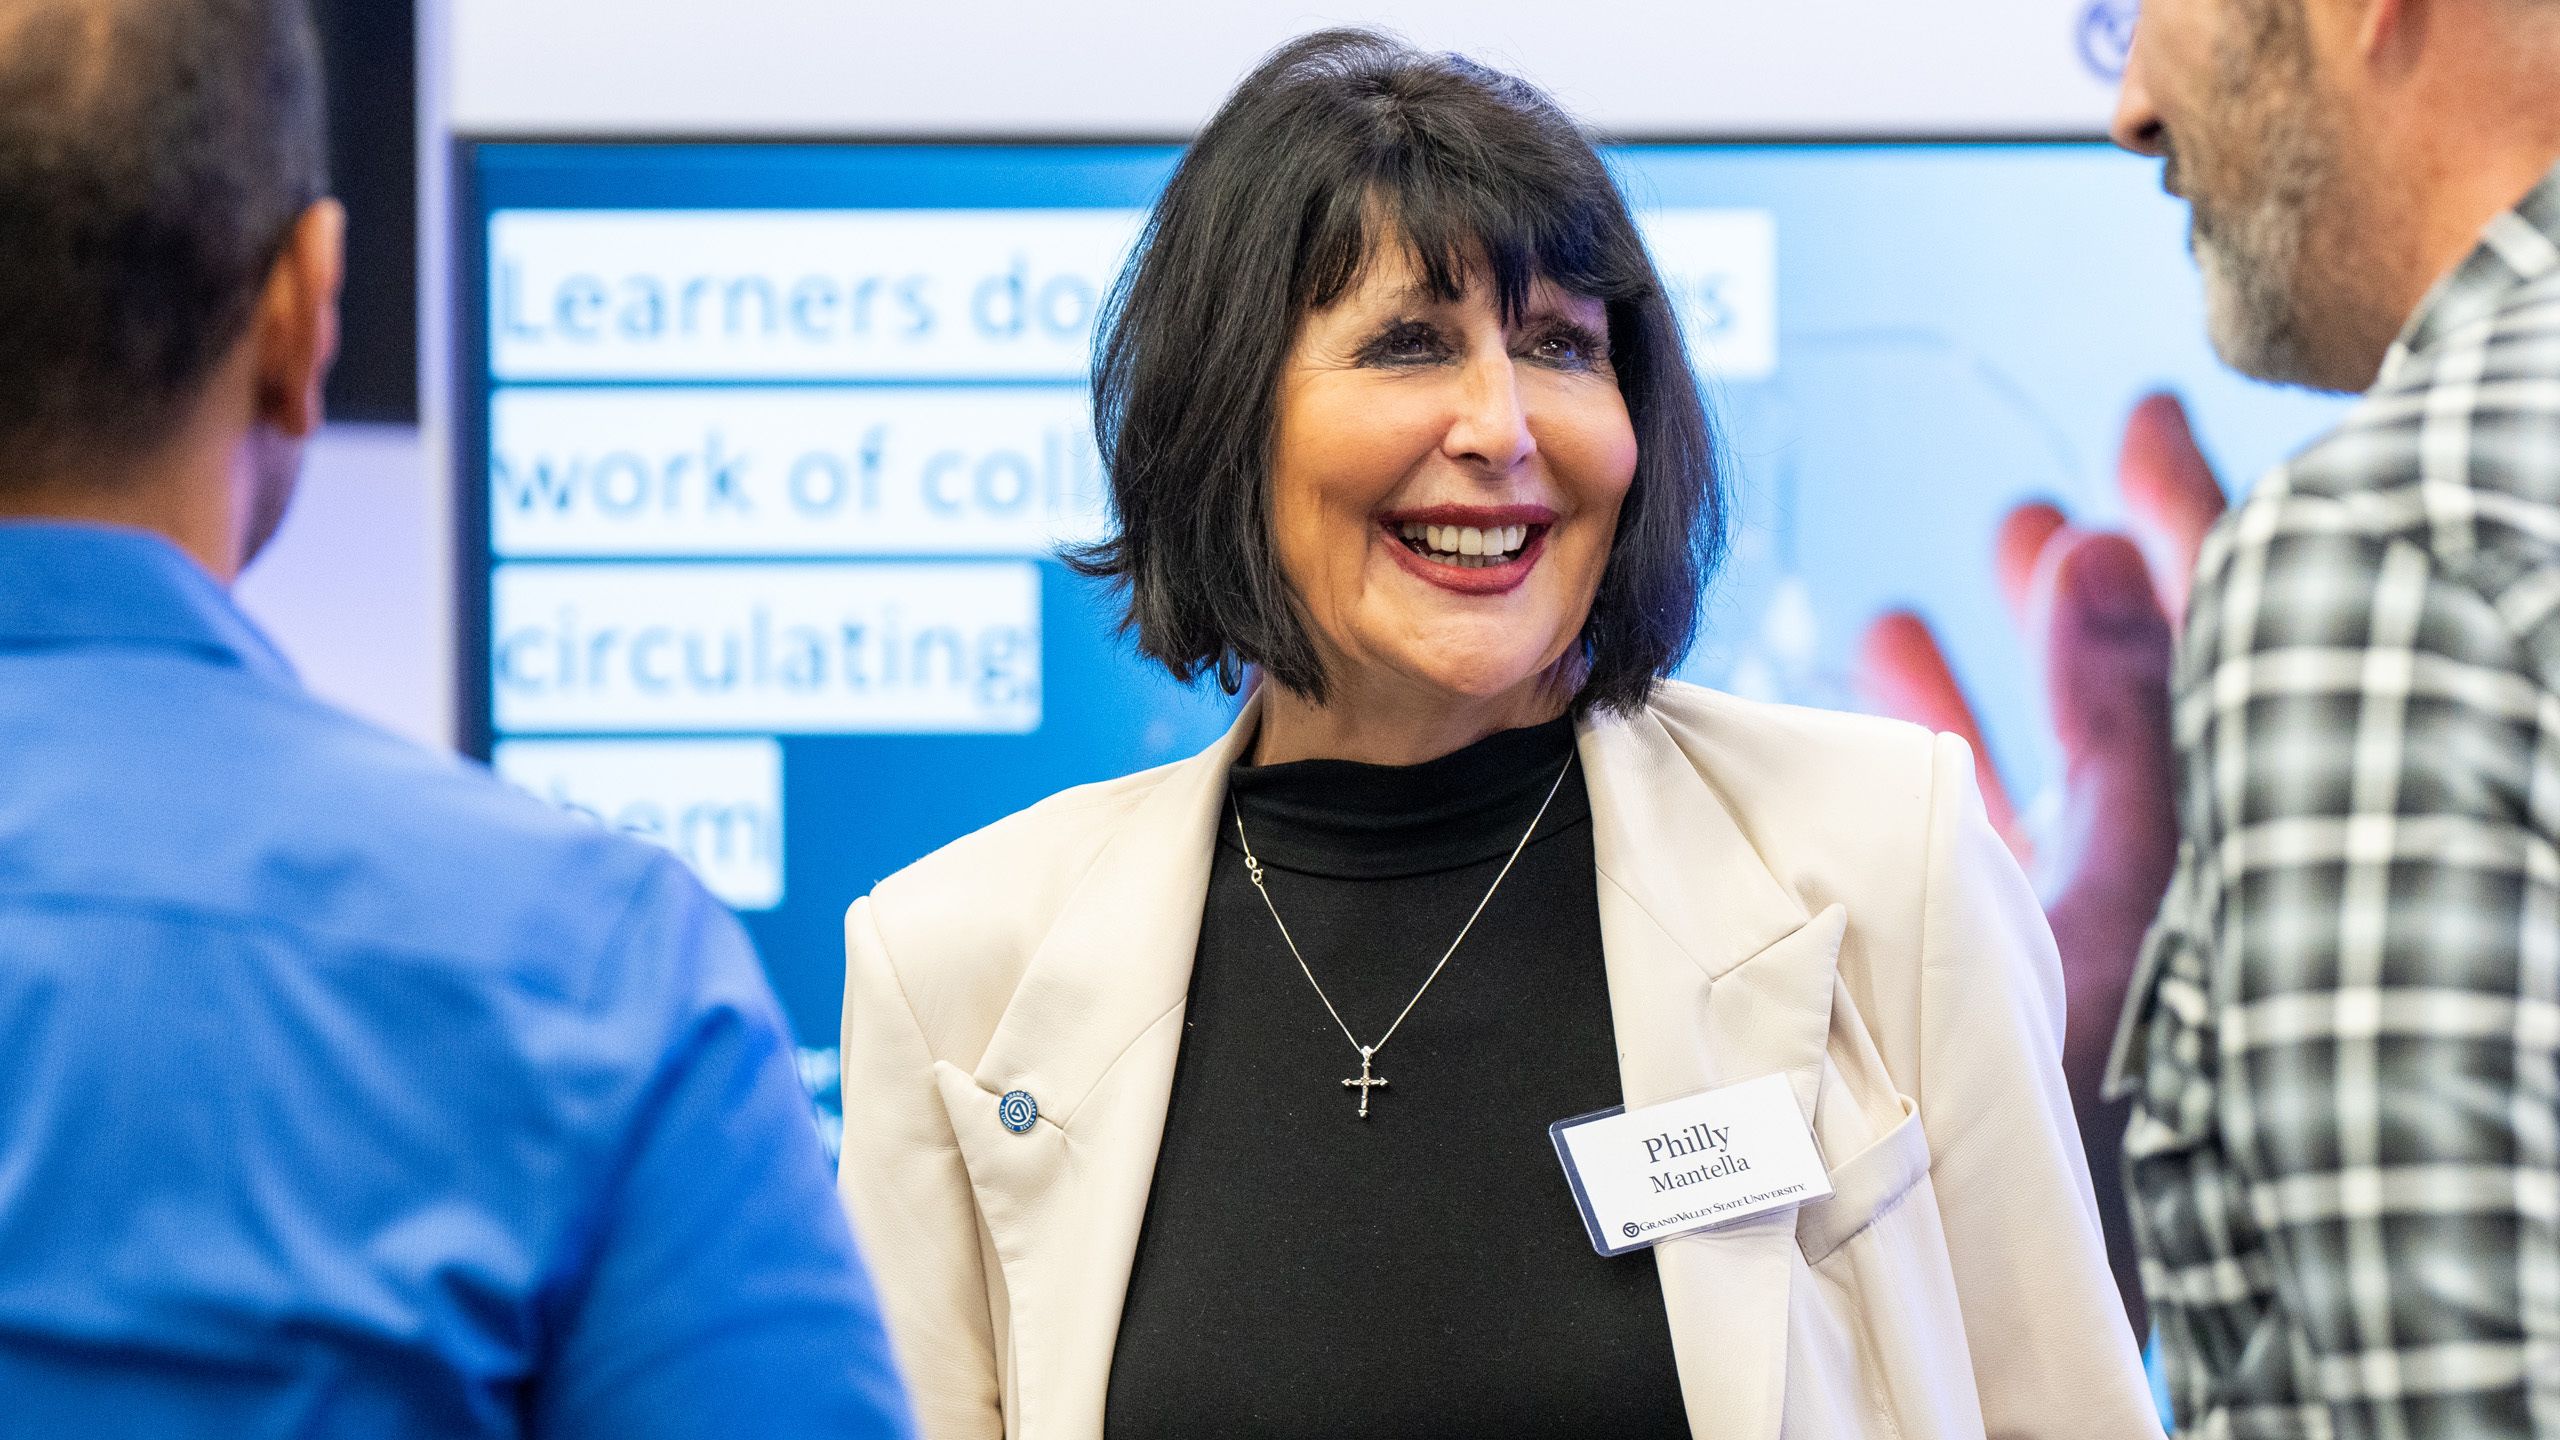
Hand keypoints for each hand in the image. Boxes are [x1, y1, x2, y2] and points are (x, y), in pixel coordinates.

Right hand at [1853, 393, 2224, 1337]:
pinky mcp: (1983, 971)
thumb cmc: (2101, 1091)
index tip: (2146, 415)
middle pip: (2117, 692)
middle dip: (2076, 594)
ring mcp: (2063, 921)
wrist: (2033, 1259)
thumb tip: (2098, 544)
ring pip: (2022, 766)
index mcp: (2205, 828)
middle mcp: (2146, 866)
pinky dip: (1906, 775)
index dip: (2184, 514)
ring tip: (1926, 605)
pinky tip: (1855, 745)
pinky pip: (1948, 846)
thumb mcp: (2122, 880)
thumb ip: (2118, 714)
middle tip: (2038, 508)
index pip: (2215, 628)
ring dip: (1973, 680)